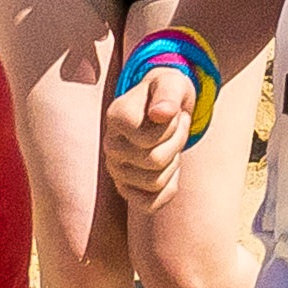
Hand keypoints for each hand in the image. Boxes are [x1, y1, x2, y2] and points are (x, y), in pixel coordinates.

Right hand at [102, 66, 196, 205]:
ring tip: (170, 143)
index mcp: (115, 118)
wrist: (163, 106)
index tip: (173, 113)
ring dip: (174, 163)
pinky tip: (170, 168)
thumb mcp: (173, 83)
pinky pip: (150, 204)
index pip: (150, 139)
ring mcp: (116, 169)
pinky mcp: (126, 188)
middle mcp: (110, 146)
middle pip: (155, 162)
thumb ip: (168, 94)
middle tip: (177, 128)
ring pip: (156, 183)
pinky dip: (168, 188)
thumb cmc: (168, 93)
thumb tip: (161, 113)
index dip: (174, 126)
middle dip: (177, 144)